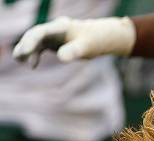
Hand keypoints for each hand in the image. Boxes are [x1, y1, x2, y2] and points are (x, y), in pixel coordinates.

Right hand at [13, 16, 135, 66]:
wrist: (101, 37)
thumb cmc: (95, 41)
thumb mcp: (87, 47)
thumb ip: (74, 51)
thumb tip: (61, 58)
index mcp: (61, 27)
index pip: (41, 32)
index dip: (32, 41)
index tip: (26, 51)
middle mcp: (54, 29)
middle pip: (35, 35)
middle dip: (26, 45)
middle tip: (18, 56)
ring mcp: (53, 35)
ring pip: (36, 41)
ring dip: (27, 50)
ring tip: (18, 60)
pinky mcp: (55, 42)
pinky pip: (41, 47)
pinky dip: (35, 55)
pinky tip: (32, 65)